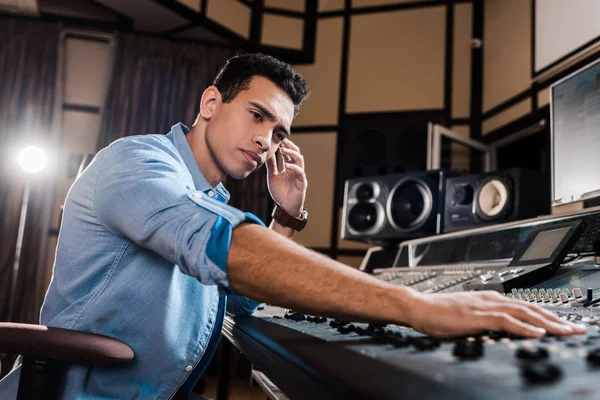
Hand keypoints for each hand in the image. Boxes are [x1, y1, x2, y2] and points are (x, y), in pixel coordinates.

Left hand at [266, 139, 306, 216]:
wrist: (285, 207)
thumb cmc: (280, 193)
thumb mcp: (272, 176)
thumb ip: (271, 166)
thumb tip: (267, 154)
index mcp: (289, 167)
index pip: (288, 153)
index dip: (284, 146)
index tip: (278, 140)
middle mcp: (295, 169)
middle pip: (296, 153)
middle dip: (289, 146)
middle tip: (282, 141)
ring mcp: (300, 175)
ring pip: (299, 160)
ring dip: (292, 154)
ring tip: (283, 150)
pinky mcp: (302, 182)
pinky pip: (300, 172)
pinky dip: (294, 167)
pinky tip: (287, 165)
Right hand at [406, 291, 586, 337]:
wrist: (418, 307)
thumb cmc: (438, 313)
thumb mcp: (467, 316)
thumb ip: (486, 319)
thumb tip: (503, 329)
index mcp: (490, 298)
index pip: (525, 306)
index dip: (548, 315)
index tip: (564, 324)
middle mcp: (491, 299)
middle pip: (530, 307)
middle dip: (556, 318)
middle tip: (577, 329)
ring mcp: (484, 306)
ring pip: (523, 312)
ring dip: (547, 322)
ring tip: (566, 331)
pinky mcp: (476, 315)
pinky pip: (505, 321)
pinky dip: (523, 326)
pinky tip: (537, 332)